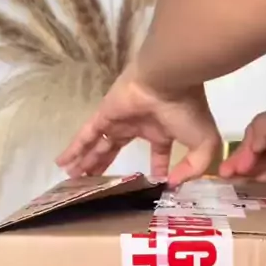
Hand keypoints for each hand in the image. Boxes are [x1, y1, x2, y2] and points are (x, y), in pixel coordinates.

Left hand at [56, 62, 221, 185]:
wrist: (169, 80)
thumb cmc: (187, 110)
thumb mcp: (203, 145)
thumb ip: (194, 168)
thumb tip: (173, 184)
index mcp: (163, 131)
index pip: (157, 153)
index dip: (156, 169)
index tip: (152, 185)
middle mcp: (139, 125)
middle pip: (116, 149)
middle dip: (106, 165)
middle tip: (93, 184)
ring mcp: (119, 119)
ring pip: (99, 144)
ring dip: (87, 160)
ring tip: (73, 179)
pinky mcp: (104, 114)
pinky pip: (86, 135)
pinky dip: (74, 148)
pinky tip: (62, 163)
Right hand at [219, 100, 265, 206]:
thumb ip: (261, 127)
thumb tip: (251, 147)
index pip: (257, 128)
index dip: (243, 146)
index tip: (232, 166)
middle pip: (260, 144)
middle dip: (242, 158)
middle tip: (223, 175)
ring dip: (249, 168)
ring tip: (230, 182)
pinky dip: (261, 176)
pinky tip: (247, 183)